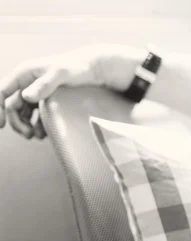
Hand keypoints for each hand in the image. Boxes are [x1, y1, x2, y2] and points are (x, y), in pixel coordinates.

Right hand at [0, 44, 130, 138]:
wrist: (94, 68)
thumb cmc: (77, 67)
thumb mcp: (61, 73)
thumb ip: (44, 84)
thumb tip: (26, 97)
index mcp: (24, 73)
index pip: (1, 91)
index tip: (1, 124)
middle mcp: (27, 82)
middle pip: (11, 105)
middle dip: (17, 122)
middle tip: (29, 135)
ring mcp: (35, 91)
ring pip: (22, 112)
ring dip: (26, 125)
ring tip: (38, 136)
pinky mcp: (45, 99)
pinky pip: (35, 114)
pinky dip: (37, 124)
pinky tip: (44, 132)